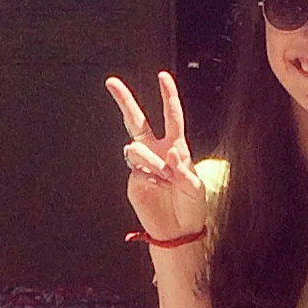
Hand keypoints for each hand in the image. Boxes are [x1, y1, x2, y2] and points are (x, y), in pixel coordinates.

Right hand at [106, 69, 208, 242]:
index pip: (171, 116)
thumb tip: (171, 155)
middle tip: (111, 82)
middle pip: (137, 120)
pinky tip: (158, 188)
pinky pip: (137, 169)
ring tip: (166, 179)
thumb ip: (184, 169)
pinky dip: (149, 177)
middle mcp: (157, 152)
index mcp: (176, 147)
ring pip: (137, 148)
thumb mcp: (196, 187)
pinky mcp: (133, 180)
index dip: (168, 96)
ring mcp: (143, 165)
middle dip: (124, 100)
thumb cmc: (192, 207)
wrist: (178, 231)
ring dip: (153, 161)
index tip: (162, 76)